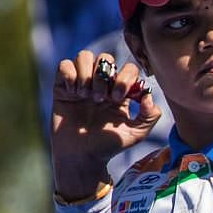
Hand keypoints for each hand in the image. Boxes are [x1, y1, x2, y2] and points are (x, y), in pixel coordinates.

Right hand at [51, 50, 160, 199]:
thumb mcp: (136, 133)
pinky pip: (64, 65)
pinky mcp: (62, 87)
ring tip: (85, 96)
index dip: (125, 77)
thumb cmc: (108, 146)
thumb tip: (148, 95)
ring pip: (84, 55)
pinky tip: (72, 93)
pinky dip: (69, 75)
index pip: (128, 67)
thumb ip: (149, 116)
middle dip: (104, 76)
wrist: (81, 156)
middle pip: (105, 57)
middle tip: (100, 99)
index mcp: (120, 91)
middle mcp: (102, 83)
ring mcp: (82, 83)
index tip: (118, 98)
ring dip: (86, 74)